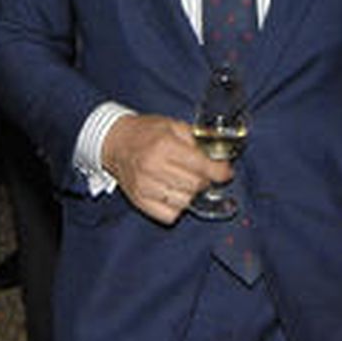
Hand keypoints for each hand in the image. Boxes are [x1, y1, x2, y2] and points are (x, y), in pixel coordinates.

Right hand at [101, 113, 232, 224]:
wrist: (116, 142)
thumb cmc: (146, 132)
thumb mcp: (172, 125)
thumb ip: (196, 139)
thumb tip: (218, 157)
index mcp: (164, 146)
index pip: (201, 166)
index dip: (220, 171)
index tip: (226, 172)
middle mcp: (153, 168)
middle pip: (196, 185)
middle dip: (206, 180)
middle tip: (204, 174)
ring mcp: (145, 187)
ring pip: (185, 202)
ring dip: (192, 194)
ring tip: (187, 182)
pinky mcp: (139, 201)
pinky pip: (170, 215)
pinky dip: (177, 207)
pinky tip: (174, 193)